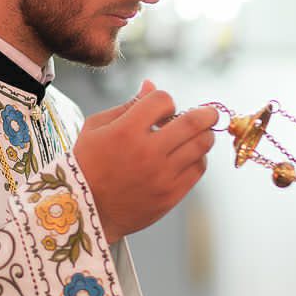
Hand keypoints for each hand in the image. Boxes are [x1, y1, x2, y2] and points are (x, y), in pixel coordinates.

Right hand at [72, 81, 217, 242]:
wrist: (85, 210)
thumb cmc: (87, 163)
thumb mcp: (96, 128)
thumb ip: (127, 105)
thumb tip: (151, 85)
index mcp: (125, 131)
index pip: (163, 100)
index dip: (164, 100)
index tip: (161, 109)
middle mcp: (147, 152)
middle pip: (193, 122)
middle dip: (207, 113)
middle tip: (210, 113)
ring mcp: (161, 175)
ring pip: (201, 145)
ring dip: (204, 134)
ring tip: (200, 134)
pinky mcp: (170, 195)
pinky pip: (198, 169)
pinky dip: (198, 158)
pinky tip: (189, 156)